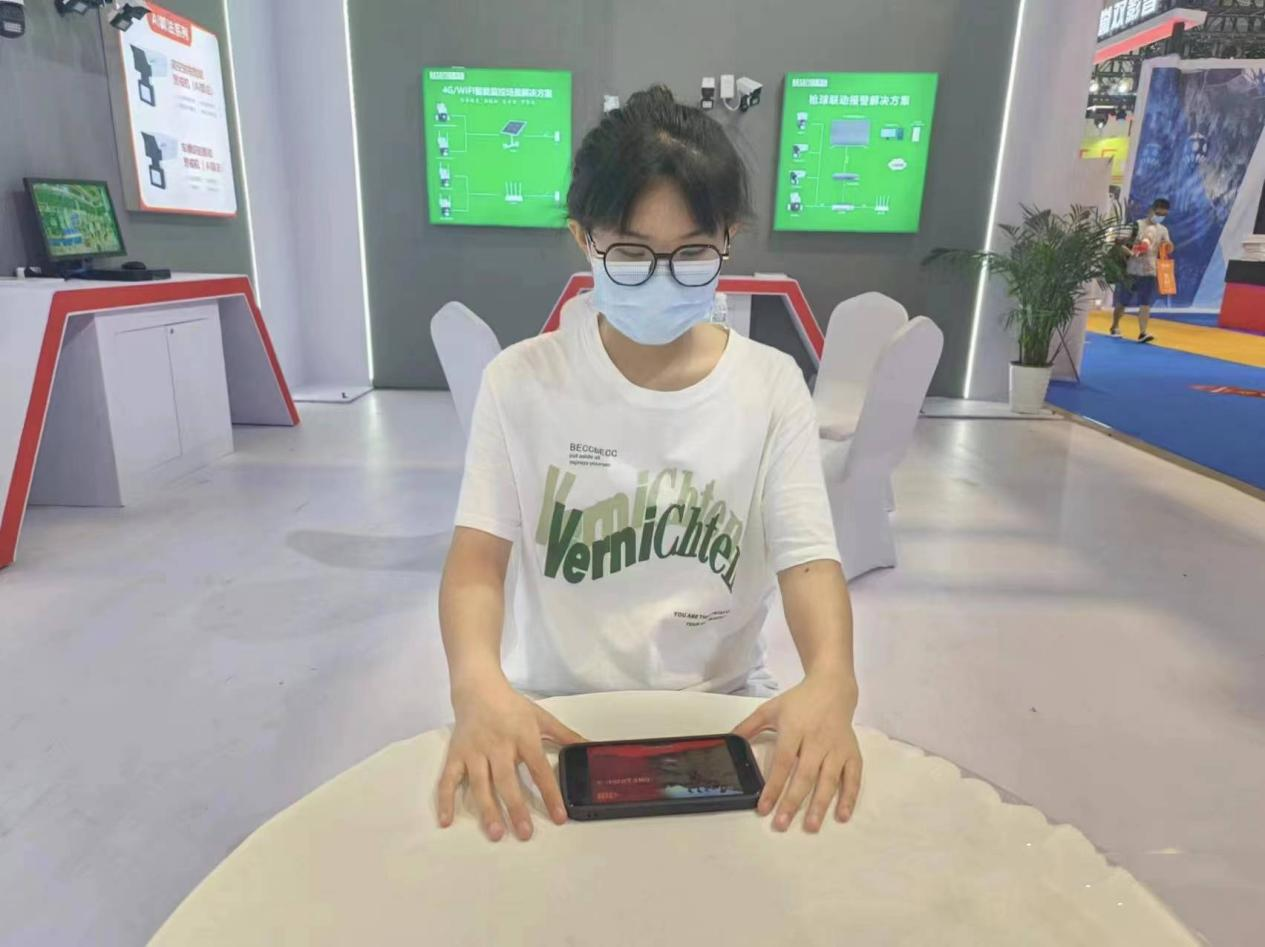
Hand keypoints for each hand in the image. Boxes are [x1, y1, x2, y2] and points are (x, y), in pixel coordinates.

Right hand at [437, 671, 583, 840]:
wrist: (478, 688)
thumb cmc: (513, 706)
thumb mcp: (542, 717)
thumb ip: (565, 735)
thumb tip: (589, 747)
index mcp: (523, 736)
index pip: (539, 769)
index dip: (550, 794)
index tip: (559, 818)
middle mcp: (498, 745)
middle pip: (507, 780)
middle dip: (516, 808)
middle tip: (525, 834)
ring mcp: (474, 751)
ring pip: (480, 783)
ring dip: (487, 809)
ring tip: (496, 833)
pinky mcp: (456, 753)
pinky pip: (448, 779)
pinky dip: (445, 799)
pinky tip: (446, 821)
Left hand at [733, 671, 861, 832]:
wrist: (832, 688)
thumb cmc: (798, 702)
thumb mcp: (770, 709)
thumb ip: (749, 726)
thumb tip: (729, 741)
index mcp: (795, 729)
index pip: (782, 762)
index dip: (773, 786)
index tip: (763, 808)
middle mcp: (817, 740)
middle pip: (804, 775)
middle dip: (793, 802)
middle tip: (781, 824)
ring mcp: (837, 748)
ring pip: (829, 780)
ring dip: (820, 805)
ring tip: (810, 827)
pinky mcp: (852, 752)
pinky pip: (853, 777)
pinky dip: (850, 797)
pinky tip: (842, 815)